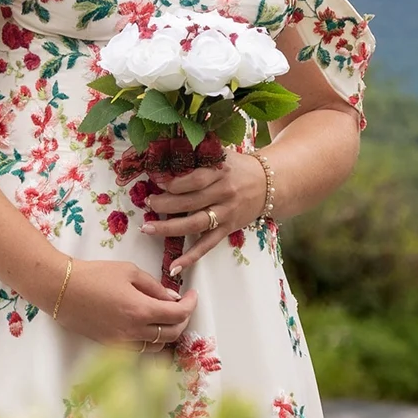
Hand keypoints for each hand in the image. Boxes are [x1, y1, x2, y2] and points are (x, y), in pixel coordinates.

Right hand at [54, 258, 197, 352]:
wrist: (61, 289)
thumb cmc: (94, 275)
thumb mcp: (129, 271)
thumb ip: (154, 286)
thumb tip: (172, 298)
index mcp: (141, 309)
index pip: (178, 315)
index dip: (191, 305)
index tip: (192, 295)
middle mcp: (134, 331)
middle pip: (172, 334)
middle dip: (183, 320)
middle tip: (182, 305)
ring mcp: (122, 342)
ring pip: (158, 345)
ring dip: (167, 332)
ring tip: (166, 316)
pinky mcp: (111, 345)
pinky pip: (140, 348)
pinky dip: (151, 340)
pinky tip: (148, 326)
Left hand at [142, 152, 267, 276]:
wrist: (269, 183)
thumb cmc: (238, 167)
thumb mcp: (222, 154)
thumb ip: (198, 154)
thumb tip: (166, 151)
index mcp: (221, 172)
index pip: (195, 179)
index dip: (174, 183)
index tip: (157, 182)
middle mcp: (224, 193)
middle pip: (191, 202)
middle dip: (165, 204)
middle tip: (148, 203)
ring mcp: (226, 214)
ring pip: (195, 224)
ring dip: (169, 228)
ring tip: (147, 228)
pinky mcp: (228, 229)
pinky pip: (207, 245)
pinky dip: (191, 257)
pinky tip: (174, 266)